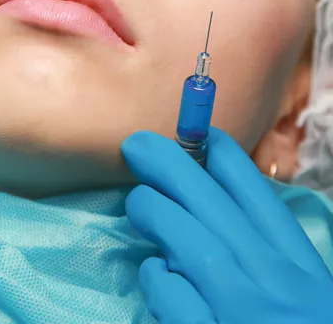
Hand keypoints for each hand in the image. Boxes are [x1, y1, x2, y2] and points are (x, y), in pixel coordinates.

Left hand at [121, 129, 332, 323]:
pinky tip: (155, 275)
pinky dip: (160, 282)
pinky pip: (177, 302)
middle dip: (172, 165)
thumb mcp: (304, 295)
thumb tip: (215, 217)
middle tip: (136, 145)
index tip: (197, 135)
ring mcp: (244, 314)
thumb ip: (268, 258)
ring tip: (138, 203)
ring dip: (158, 213)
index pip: (259, 196)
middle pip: (215, 205)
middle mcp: (274, 283)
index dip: (223, 157)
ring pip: (193, 243)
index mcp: (300, 267)